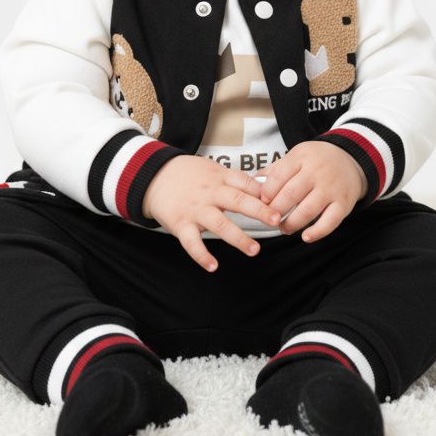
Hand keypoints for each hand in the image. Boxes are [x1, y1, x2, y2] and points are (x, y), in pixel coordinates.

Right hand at [142, 155, 281, 272]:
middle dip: (259, 211)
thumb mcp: (213, 169)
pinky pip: (192, 242)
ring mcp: (195, 210)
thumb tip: (265, 187)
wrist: (153, 176)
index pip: (246, 184)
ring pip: (219, 224)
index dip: (265, 193)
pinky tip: (213, 266)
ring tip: (254, 250)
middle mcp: (210, 193)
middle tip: (276, 220)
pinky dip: (201, 255)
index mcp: (220, 178)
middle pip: (237, 201)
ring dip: (238, 238)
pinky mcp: (181, 224)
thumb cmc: (189, 174)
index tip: (281, 202)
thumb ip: (236, 180)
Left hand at [258, 141, 367, 242]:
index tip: (261, 204)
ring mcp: (331, 188)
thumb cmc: (317, 161)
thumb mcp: (296, 156)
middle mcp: (317, 172)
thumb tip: (251, 184)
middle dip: (275, 211)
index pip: (277, 177)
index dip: (266, 194)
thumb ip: (275, 170)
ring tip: (284, 228)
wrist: (351, 159)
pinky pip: (330, 222)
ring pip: (307, 211)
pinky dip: (317, 232)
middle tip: (269, 219)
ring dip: (291, 224)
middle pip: (290, 195)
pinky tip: (306, 237)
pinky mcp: (344, 203)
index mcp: (301, 158)